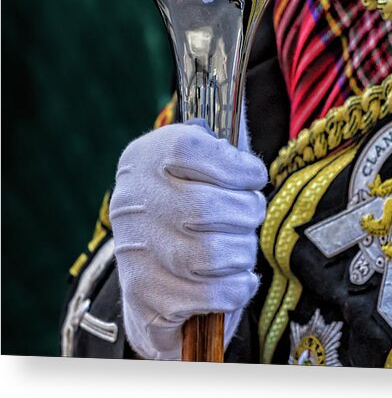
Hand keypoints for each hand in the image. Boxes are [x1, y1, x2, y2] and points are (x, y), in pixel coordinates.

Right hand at [109, 116, 267, 359]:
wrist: (153, 282)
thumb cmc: (187, 208)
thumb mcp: (196, 165)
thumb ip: (217, 139)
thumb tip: (242, 101)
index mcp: (143, 159)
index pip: (187, 148)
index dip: (232, 162)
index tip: (253, 174)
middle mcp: (131, 203)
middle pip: (205, 206)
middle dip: (246, 212)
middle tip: (251, 212)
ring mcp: (136, 252)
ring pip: (211, 253)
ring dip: (242, 250)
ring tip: (240, 245)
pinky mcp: (148, 297)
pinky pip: (212, 294)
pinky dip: (236, 286)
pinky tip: (236, 277)